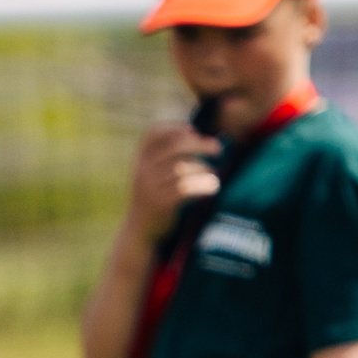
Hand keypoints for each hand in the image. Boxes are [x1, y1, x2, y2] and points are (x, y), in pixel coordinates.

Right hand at [125, 123, 221, 245]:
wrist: (140, 230)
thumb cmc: (153, 197)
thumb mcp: (150, 174)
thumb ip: (165, 157)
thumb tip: (196, 135)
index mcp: (139, 160)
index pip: (153, 133)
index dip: (173, 127)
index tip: (193, 130)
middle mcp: (142, 170)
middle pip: (175, 147)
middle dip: (200, 144)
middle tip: (218, 149)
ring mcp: (150, 187)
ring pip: (183, 168)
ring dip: (204, 168)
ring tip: (215, 173)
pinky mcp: (161, 203)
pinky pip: (187, 189)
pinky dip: (203, 185)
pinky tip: (213, 186)